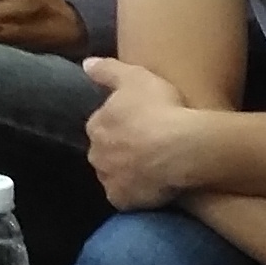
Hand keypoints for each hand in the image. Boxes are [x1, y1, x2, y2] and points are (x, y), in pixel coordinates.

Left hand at [79, 54, 210, 209]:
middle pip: (106, 151)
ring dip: (127, 171)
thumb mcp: (135, 76)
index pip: (102, 124)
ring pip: (114, 174)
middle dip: (121, 149)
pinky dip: (136, 192)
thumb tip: (85, 63)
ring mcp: (108, 179)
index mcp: (96, 125)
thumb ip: (107, 70)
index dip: (122, 123)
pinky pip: (127, 196)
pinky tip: (153, 185)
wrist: (180, 148)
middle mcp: (95, 154)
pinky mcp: (123, 200)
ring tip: (154, 165)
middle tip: (149, 144)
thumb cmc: (159, 108)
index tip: (141, 122)